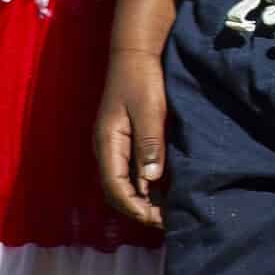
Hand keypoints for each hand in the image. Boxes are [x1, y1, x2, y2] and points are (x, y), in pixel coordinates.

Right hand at [95, 47, 169, 227]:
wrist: (135, 53)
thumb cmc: (142, 79)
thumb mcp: (149, 110)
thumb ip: (149, 143)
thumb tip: (151, 179)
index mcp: (107, 144)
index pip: (115, 187)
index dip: (134, 207)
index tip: (156, 220)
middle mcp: (107, 148)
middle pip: (117, 190)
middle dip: (139, 209)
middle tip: (167, 221)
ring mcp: (115, 144)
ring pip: (124, 181)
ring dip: (143, 198)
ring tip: (167, 211)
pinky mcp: (125, 138)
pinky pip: (131, 169)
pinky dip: (145, 183)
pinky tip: (164, 189)